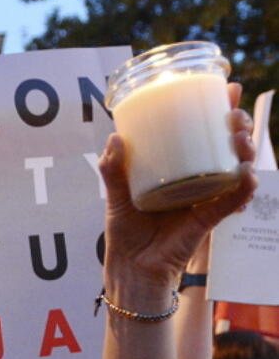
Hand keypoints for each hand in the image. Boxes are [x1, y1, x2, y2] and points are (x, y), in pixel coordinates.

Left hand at [100, 83, 256, 289]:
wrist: (130, 268)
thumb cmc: (125, 232)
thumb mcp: (115, 195)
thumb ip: (113, 169)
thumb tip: (115, 138)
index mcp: (178, 169)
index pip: (204, 133)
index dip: (220, 111)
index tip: (226, 89)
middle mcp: (197, 180)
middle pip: (227, 146)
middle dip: (238, 126)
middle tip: (233, 116)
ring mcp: (206, 198)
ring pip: (236, 167)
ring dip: (246, 149)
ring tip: (240, 139)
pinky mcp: (209, 219)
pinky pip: (232, 200)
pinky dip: (243, 188)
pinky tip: (246, 175)